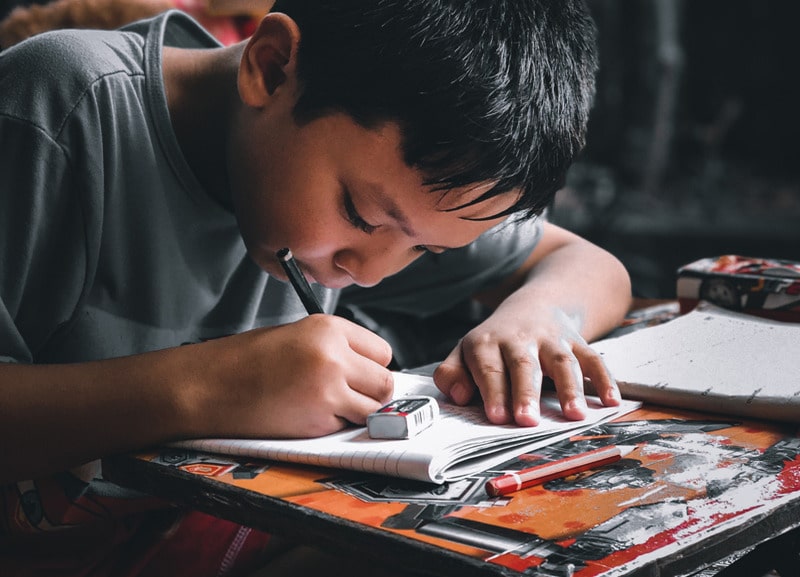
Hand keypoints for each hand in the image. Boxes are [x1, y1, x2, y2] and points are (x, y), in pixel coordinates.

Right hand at [189, 314, 393, 438]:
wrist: (211, 385)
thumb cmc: (248, 361)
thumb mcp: (299, 336)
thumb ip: (338, 348)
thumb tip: (372, 372)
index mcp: (329, 328)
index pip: (382, 351)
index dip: (370, 366)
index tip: (359, 373)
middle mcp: (334, 355)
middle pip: (385, 382)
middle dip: (370, 392)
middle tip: (346, 394)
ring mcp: (329, 388)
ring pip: (373, 409)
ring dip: (357, 412)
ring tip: (326, 404)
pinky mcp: (319, 419)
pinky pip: (346, 426)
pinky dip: (334, 426)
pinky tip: (307, 414)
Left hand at [433, 305, 619, 425]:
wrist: (534, 305)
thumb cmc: (494, 343)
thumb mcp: (464, 352)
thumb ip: (452, 374)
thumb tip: (457, 395)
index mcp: (487, 343)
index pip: (489, 368)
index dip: (493, 391)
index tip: (497, 416)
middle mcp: (520, 339)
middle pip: (524, 365)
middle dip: (526, 393)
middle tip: (527, 421)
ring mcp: (552, 340)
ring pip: (562, 362)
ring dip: (569, 388)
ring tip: (575, 416)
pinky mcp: (577, 342)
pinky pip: (593, 359)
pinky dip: (604, 379)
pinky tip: (610, 402)